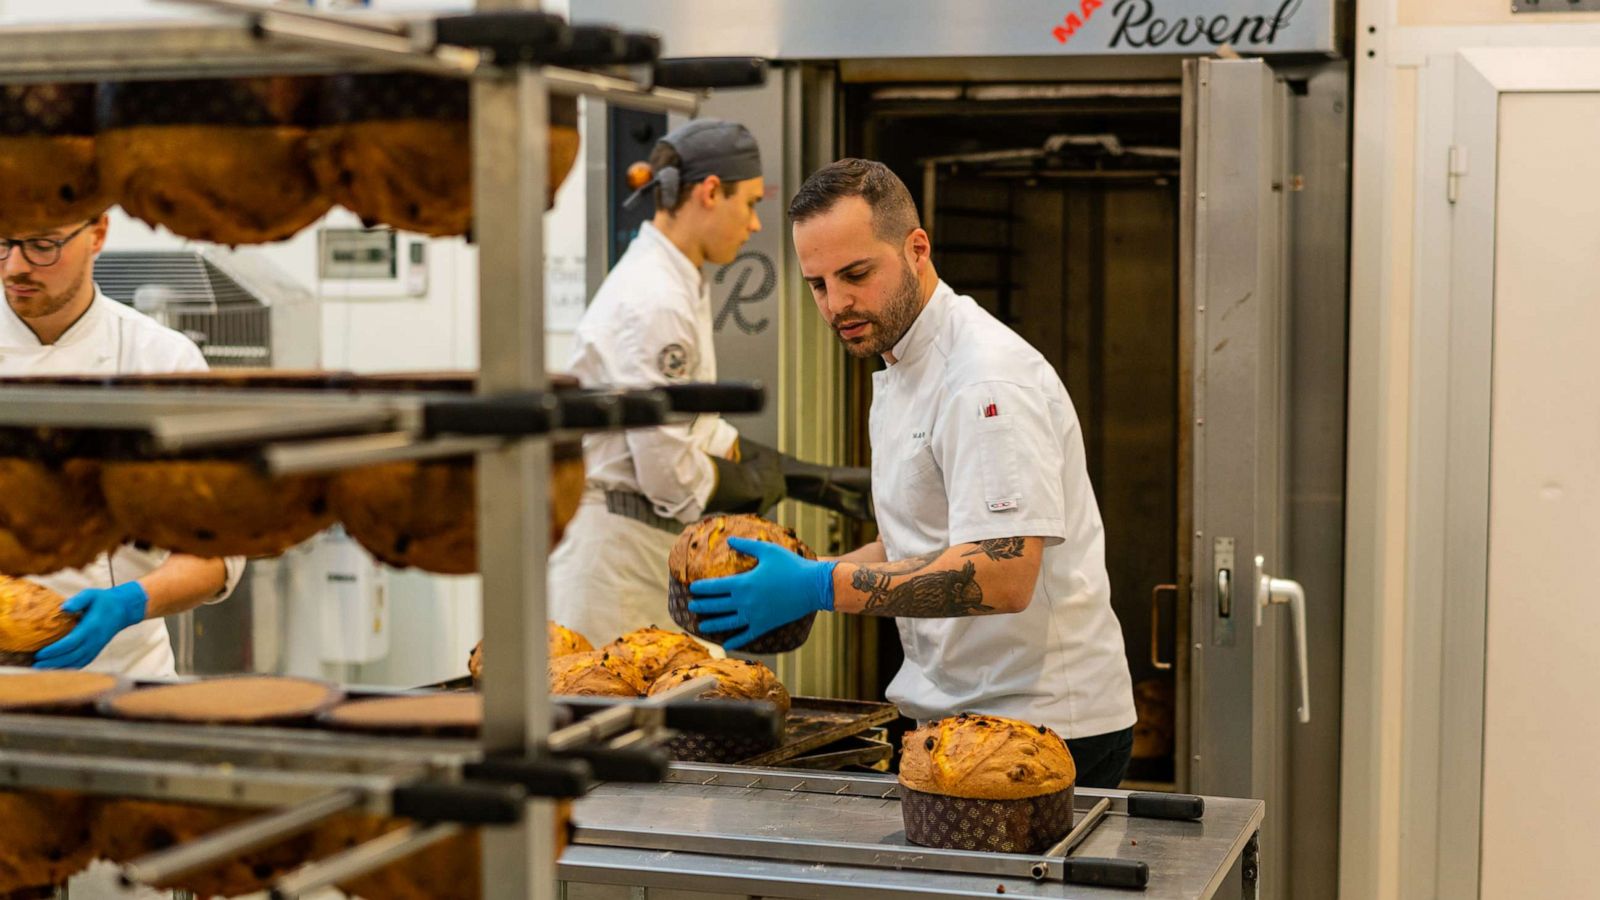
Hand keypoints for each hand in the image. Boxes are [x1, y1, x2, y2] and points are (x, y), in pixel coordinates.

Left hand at [33, 582, 147, 669]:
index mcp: (91, 627)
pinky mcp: (96, 651)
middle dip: (53, 662)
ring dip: (59, 667)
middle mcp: (94, 640)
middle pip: (72, 656)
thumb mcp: (91, 594)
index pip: (71, 643)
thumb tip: (64, 607)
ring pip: (76, 662)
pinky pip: (82, 663)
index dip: (54, 650)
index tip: (40, 653)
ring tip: (42, 669)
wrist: (123, 610)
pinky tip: (56, 669)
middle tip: (35, 665)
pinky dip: (69, 668)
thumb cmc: (103, 601)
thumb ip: (78, 600)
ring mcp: (96, 647)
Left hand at [688, 537, 836, 650]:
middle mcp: (745, 602)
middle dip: (702, 606)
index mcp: (743, 583)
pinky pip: (747, 635)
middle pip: (717, 606)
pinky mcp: (765, 624)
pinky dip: (736, 641)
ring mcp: (754, 615)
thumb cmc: (791, 565)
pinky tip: (726, 645)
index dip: (702, 589)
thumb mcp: (767, 550)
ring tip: (701, 626)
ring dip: (713, 624)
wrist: (812, 586)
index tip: (692, 589)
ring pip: (728, 623)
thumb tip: (730, 540)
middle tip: (691, 607)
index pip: (715, 587)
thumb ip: (746, 546)